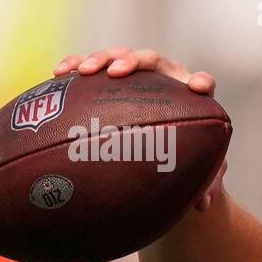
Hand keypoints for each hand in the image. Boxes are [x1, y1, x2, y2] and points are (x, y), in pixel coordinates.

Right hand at [54, 47, 225, 210]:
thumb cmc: (181, 156)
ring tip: (82, 71)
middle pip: (152, 61)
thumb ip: (203, 183)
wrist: (161, 143)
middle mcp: (164, 78)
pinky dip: (75, 64)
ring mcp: (136, 74)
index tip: (196, 88)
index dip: (201, 82)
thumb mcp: (192, 170)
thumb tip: (202, 205)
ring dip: (99, 59)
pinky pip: (91, 64)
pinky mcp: (110, 76)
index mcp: (190, 96)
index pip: (202, 82)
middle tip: (115, 72)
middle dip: (133, 61)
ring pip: (118, 56)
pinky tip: (59, 74)